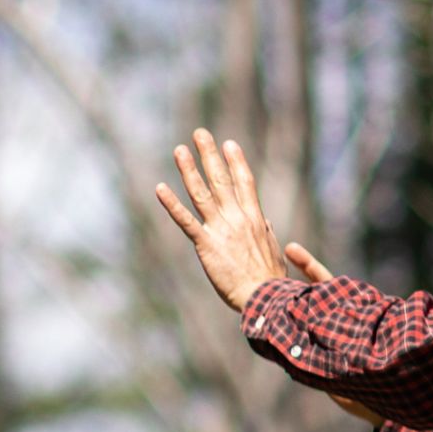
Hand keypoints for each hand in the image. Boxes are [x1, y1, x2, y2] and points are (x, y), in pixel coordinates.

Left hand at [155, 131, 328, 313]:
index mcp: (255, 218)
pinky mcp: (206, 244)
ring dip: (189, 170)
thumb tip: (263, 221)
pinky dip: (172, 204)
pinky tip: (160, 188)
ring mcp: (221, 229)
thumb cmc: (271, 280)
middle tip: (200, 133)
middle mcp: (238, 218)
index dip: (236, 161)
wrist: (265, 297)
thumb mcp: (272, 250)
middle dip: (210, 155)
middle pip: (222, 179)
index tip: (229, 143)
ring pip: (202, 193)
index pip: (245, 182)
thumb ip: (265, 232)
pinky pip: (186, 220)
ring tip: (179, 150)